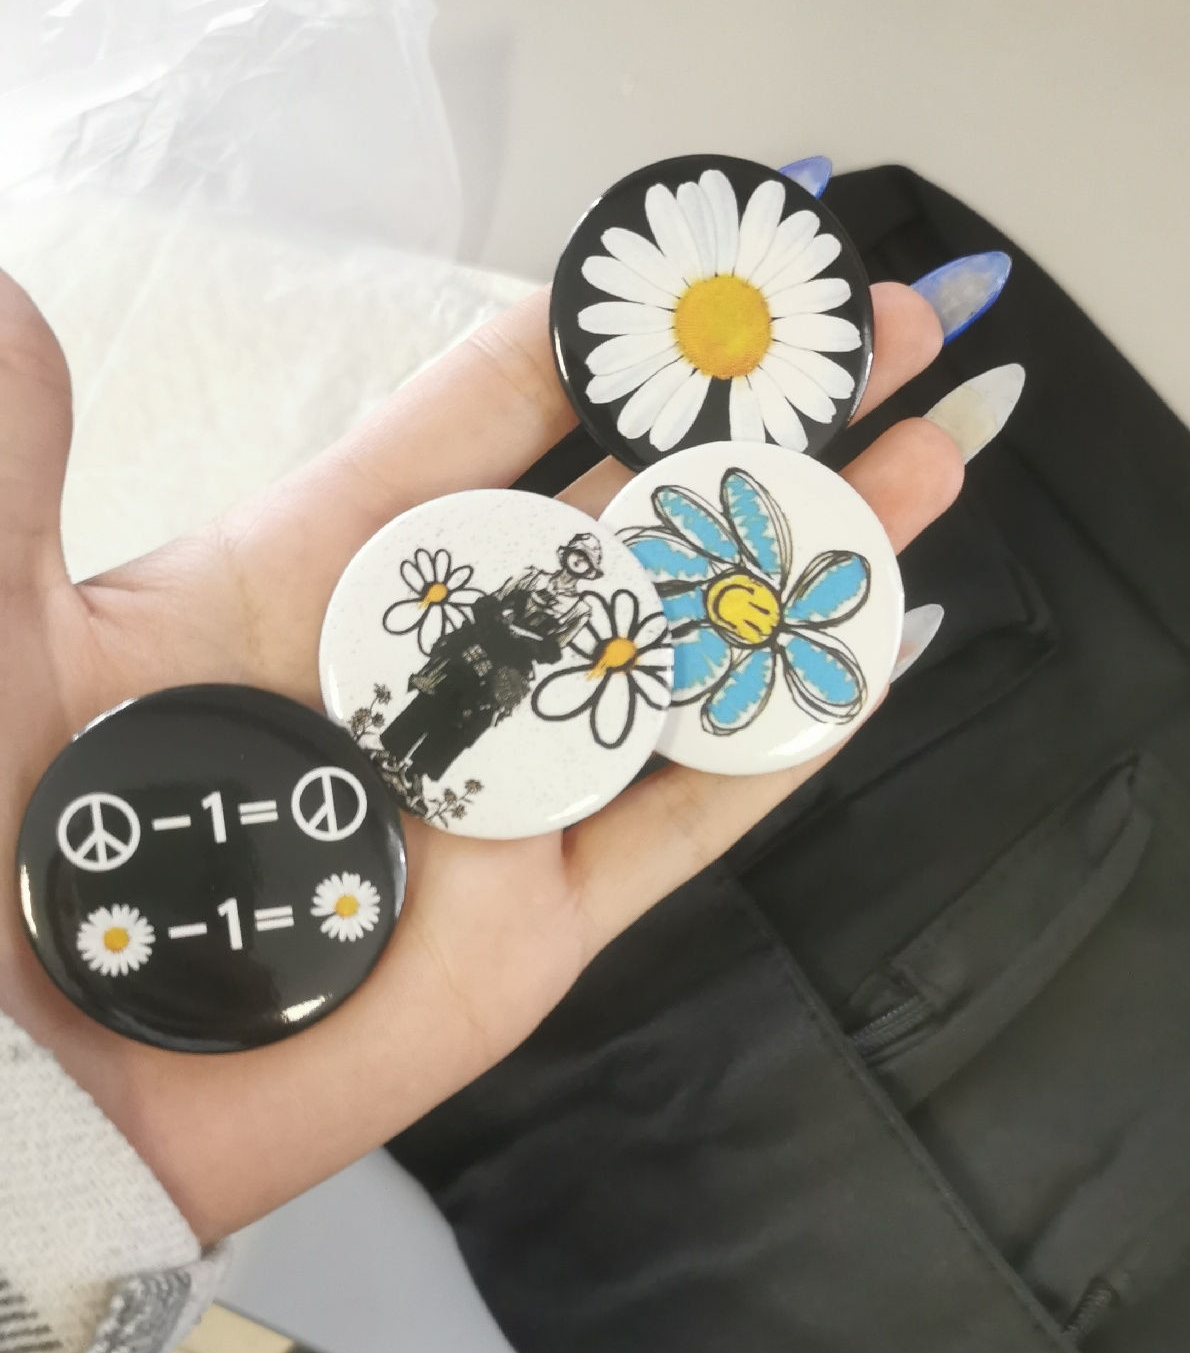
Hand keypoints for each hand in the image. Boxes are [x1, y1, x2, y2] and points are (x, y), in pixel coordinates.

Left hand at [0, 275, 959, 1240]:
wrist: (16, 1103)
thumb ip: (16, 466)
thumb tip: (15, 289)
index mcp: (318, 571)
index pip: (494, 410)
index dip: (612, 324)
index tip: (720, 248)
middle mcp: (436, 670)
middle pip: (635, 513)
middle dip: (767, 415)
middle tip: (899, 322)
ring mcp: (502, 800)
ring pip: (692, 655)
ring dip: (811, 554)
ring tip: (935, 457)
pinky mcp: (539, 930)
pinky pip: (686, 816)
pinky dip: (785, 736)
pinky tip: (872, 645)